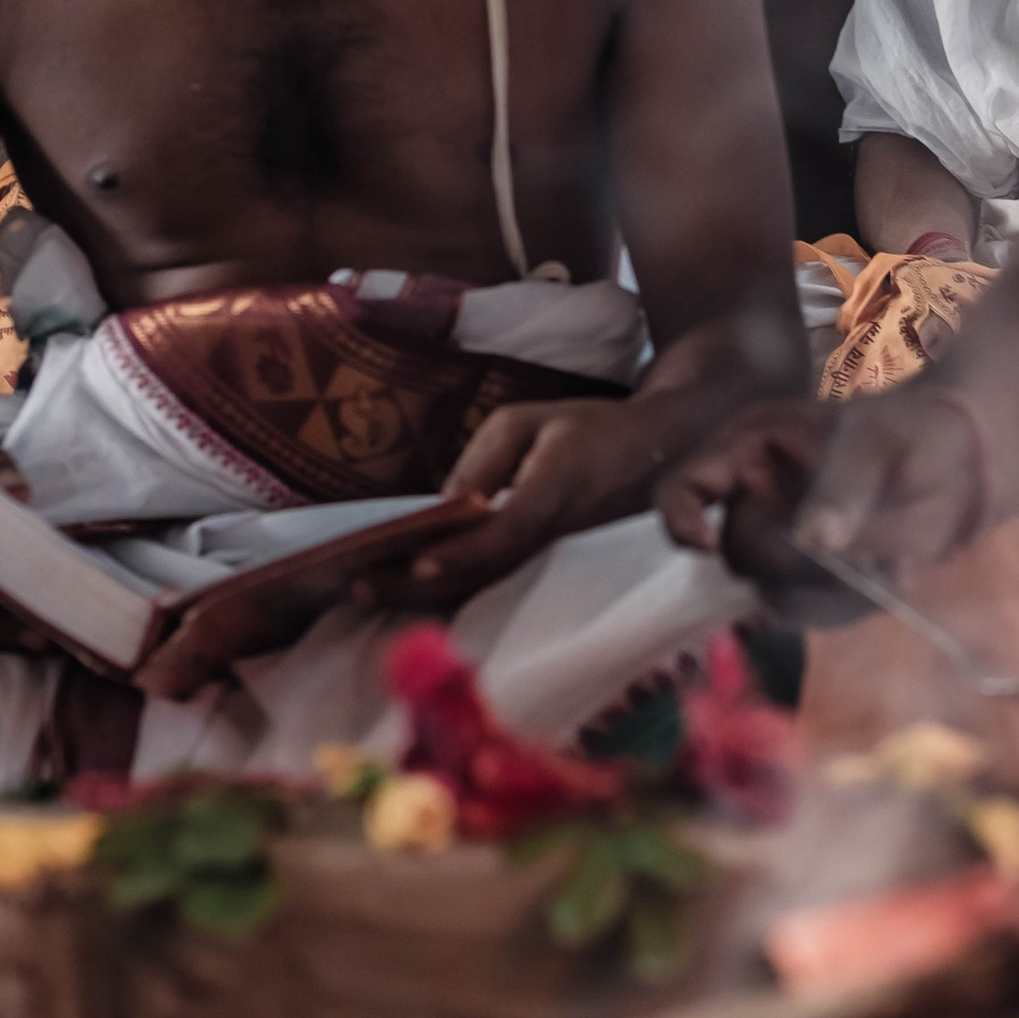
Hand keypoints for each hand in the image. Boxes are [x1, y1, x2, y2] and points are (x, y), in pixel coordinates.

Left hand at [365, 395, 685, 611]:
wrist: (660, 454)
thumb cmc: (586, 428)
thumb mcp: (529, 421)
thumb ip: (483, 461)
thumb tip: (441, 510)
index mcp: (561, 484)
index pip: (511, 528)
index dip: (465, 550)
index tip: (417, 562)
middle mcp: (563, 533)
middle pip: (488, 573)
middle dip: (421, 584)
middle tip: (358, 585)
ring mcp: (563, 561)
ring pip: (490, 590)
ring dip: (427, 596)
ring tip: (367, 591)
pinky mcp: (558, 574)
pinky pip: (501, 590)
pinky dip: (452, 594)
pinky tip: (406, 595)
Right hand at [656, 388, 984, 608]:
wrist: (960, 464)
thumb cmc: (909, 432)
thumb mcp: (877, 444)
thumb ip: (845, 486)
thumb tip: (816, 540)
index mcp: (750, 451)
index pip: (681, 488)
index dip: (679, 518)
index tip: (705, 540)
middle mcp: (756, 503)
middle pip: (739, 554)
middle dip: (795, 559)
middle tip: (860, 546)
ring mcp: (785, 547)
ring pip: (776, 595)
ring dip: (830, 587)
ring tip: (889, 555)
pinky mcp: (816, 583)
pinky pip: (816, 612)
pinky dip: (856, 602)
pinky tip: (898, 569)